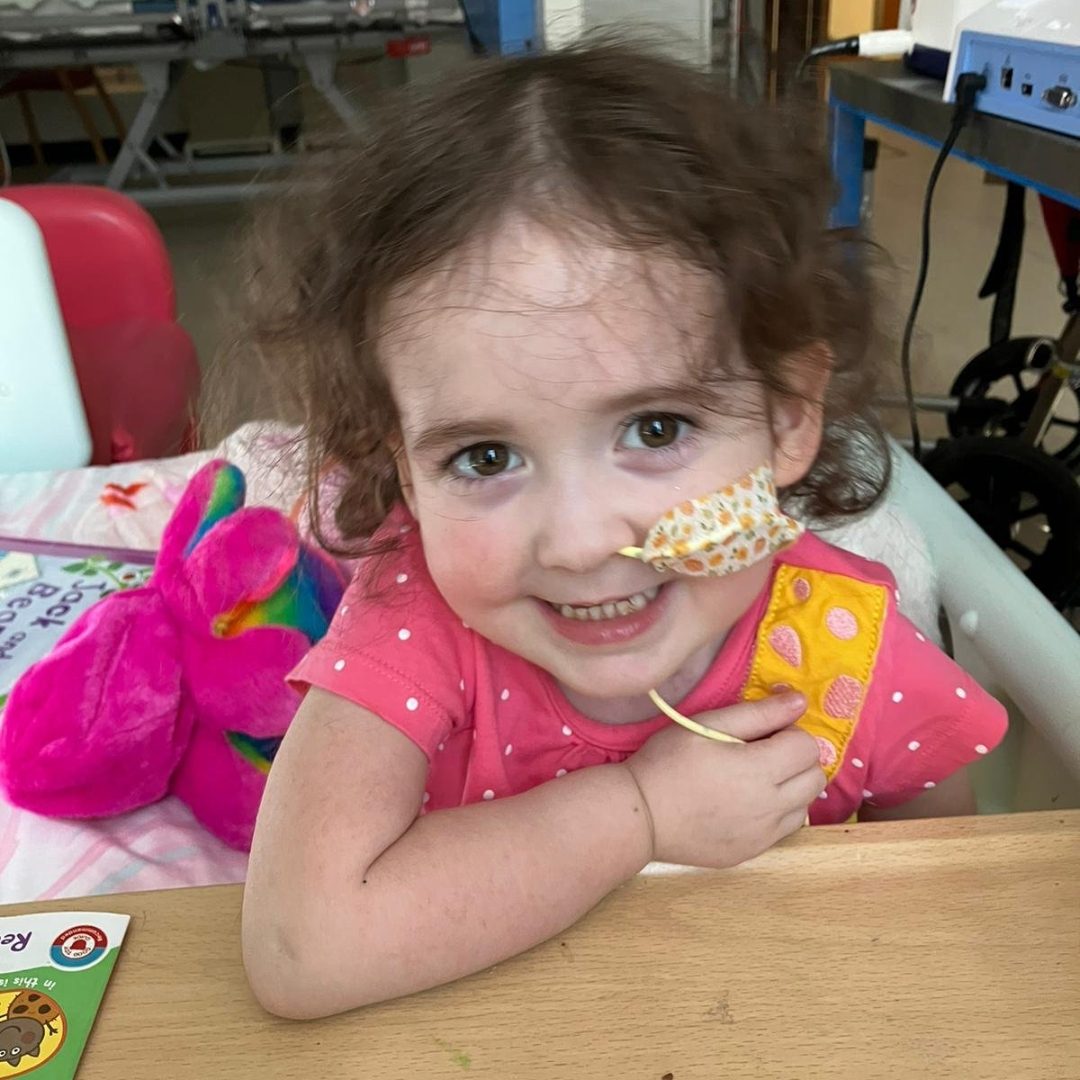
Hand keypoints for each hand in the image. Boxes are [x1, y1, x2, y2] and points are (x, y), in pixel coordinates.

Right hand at [622, 693, 823, 868]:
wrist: (640, 816)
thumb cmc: (668, 762)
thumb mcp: (706, 725)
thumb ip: (758, 713)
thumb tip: (799, 700)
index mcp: (759, 770)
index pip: (807, 747)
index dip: (788, 733)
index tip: (762, 733)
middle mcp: (770, 807)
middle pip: (814, 777)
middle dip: (796, 759)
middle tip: (761, 753)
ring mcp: (764, 834)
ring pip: (805, 805)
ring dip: (791, 787)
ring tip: (756, 779)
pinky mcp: (753, 851)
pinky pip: (785, 828)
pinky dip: (778, 812)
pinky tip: (747, 803)